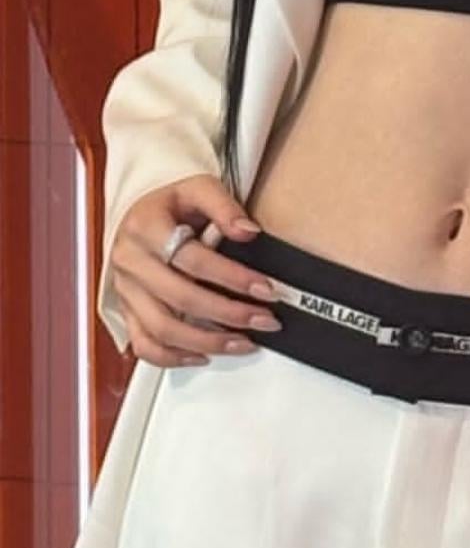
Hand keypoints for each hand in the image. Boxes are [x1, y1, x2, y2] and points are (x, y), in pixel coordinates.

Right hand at [109, 175, 281, 366]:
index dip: (232, 276)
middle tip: (264, 320)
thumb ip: (224, 207)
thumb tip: (248, 232)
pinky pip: (144, 345)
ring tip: (244, 342)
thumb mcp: (197, 189)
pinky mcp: (127, 311)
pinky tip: (204, 355)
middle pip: (180, 298)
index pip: (192, 259)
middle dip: (229, 313)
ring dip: (208, 341)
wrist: (139, 217)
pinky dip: (174, 358)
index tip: (265, 288)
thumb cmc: (170, 205)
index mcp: (145, 227)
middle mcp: (130, 261)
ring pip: (163, 329)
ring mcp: (126, 291)